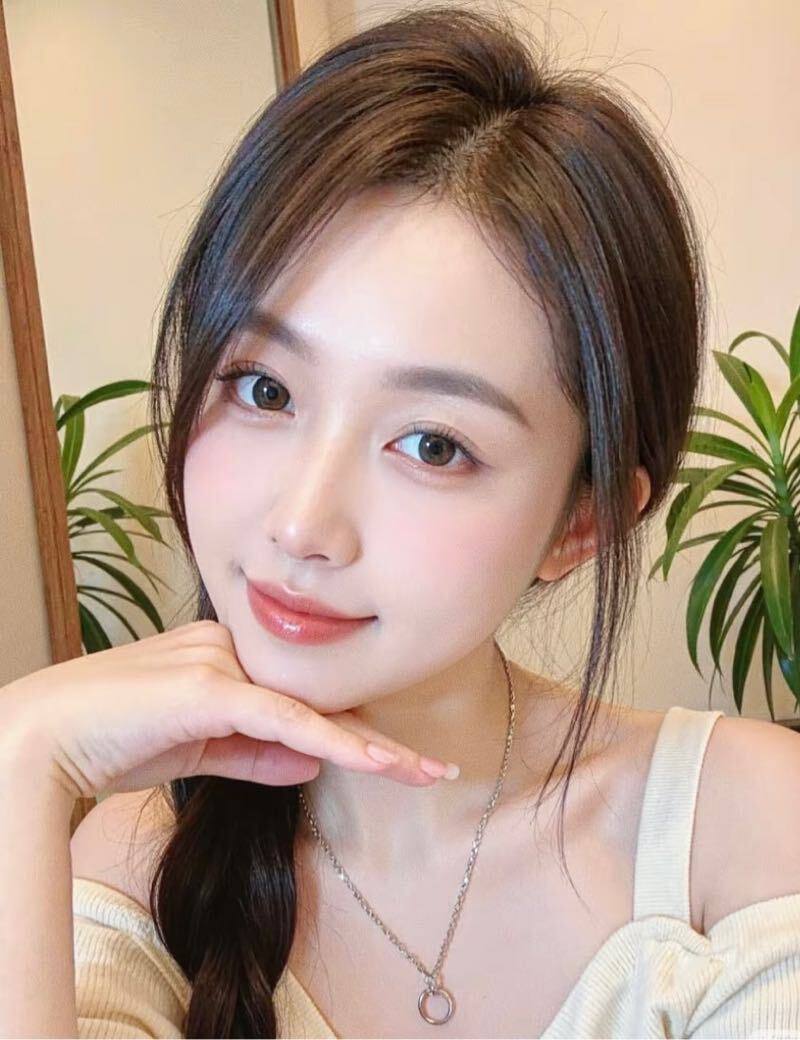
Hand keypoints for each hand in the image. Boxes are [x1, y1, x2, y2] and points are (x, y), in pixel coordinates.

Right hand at [0, 620, 452, 800]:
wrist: (41, 738)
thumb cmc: (110, 742)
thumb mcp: (196, 753)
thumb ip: (256, 754)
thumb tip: (317, 763)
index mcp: (224, 654)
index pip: (300, 698)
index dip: (350, 730)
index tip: (396, 759)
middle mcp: (229, 647)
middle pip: (317, 701)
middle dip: (377, 739)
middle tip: (433, 768)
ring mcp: (220, 662)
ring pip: (310, 710)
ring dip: (373, 747)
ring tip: (427, 773)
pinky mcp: (210, 687)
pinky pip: (284, 720)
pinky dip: (334, 742)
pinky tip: (377, 762)